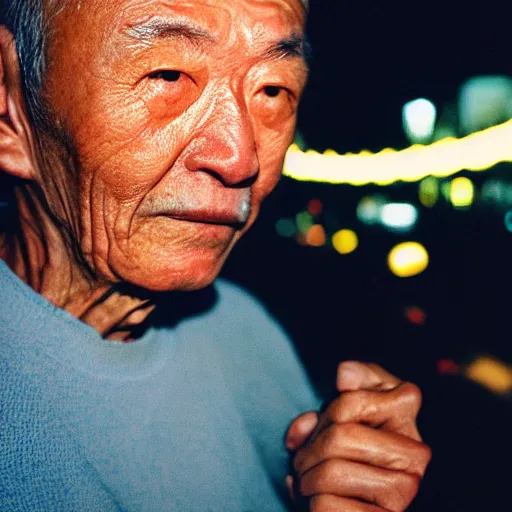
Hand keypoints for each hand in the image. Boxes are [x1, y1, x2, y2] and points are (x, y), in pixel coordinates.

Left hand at [285, 361, 430, 510]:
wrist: (358, 496)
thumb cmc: (353, 439)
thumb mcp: (355, 400)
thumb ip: (355, 377)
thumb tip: (344, 377)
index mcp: (406, 414)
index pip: (348, 403)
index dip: (325, 415)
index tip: (324, 425)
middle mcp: (415, 454)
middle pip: (339, 438)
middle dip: (309, 449)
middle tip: (302, 459)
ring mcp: (403, 493)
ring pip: (331, 473)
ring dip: (306, 478)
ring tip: (308, 480)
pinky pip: (327, 507)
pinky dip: (311, 504)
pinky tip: (317, 501)